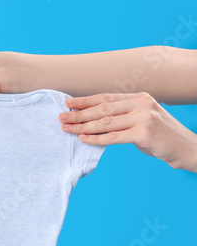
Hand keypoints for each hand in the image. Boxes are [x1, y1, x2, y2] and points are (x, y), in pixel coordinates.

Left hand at [59, 92, 196, 171]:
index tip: (68, 103)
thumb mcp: (143, 119)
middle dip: (79, 113)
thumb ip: (124, 116)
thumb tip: (93, 118)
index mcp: (140, 97)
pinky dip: (96, 139)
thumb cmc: (162, 136)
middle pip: (103, 108)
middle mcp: (142, 104)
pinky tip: (83, 139)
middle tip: (61, 117)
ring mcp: (144, 118)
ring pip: (105, 122)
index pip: (106, 97)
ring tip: (66, 128)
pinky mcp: (144, 134)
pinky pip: (114, 137)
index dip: (85, 100)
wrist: (188, 148)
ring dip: (83, 126)